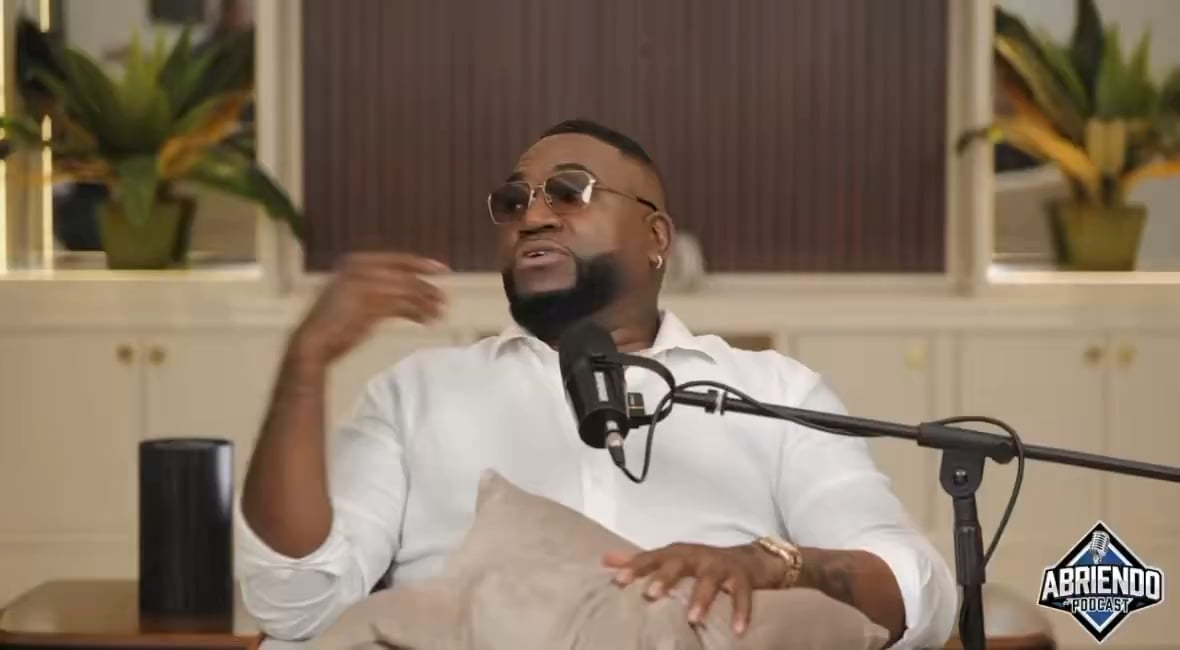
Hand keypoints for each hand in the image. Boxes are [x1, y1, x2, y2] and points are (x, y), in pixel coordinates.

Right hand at [292, 252, 448, 365]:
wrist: (314, 340)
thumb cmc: (334, 321)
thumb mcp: (353, 294)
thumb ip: (377, 285)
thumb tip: (410, 288)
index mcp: (356, 262)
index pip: (397, 259)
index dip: (421, 263)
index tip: (442, 269)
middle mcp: (361, 270)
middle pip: (405, 276)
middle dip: (428, 288)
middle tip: (444, 299)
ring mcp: (365, 287)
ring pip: (406, 292)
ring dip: (426, 303)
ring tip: (439, 313)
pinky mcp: (370, 307)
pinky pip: (402, 308)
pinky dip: (418, 314)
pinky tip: (426, 321)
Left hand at [603, 542, 779, 635]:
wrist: (746, 559)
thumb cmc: (698, 563)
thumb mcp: (669, 559)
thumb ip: (639, 561)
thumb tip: (604, 560)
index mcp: (675, 553)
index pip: (651, 558)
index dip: (634, 567)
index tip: (618, 581)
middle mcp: (696, 556)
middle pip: (678, 563)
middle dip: (665, 577)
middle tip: (651, 594)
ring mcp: (720, 565)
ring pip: (710, 579)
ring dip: (702, 598)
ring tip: (693, 618)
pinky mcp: (742, 578)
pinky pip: (742, 594)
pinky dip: (741, 612)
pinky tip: (738, 631)